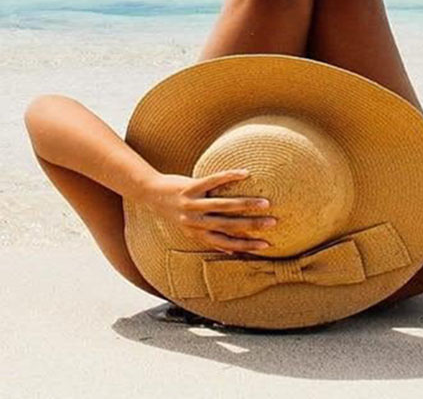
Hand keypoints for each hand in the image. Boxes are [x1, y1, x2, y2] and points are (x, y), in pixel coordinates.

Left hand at [142, 170, 275, 253]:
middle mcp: (195, 222)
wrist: (150, 194)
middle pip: (228, 225)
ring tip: (264, 202)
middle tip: (272, 223)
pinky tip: (245, 173)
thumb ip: (209, 235)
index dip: (246, 245)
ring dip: (246, 204)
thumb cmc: (173, 211)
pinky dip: (229, 176)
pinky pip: (212, 181)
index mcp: (197, 234)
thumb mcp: (189, 227)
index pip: (226, 243)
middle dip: (252, 226)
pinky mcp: (190, 187)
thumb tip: (232, 250)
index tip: (266, 244)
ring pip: (223, 206)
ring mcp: (192, 205)